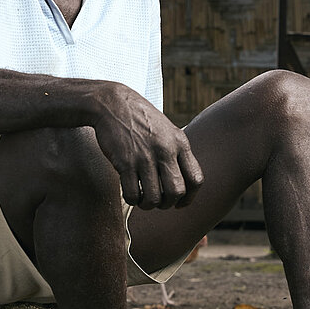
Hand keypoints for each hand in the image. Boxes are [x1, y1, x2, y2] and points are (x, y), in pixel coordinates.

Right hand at [93, 84, 202, 209]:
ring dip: (148, 204)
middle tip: (159, 201)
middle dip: (168, 204)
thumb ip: (178, 152)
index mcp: (180, 143)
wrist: (113, 104)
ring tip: (143, 200)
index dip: (189, 197)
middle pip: (176, 192)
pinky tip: (130, 192)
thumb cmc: (142, 120)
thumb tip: (184, 182)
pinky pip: (132, 194)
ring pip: (154, 198)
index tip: (179, 202)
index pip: (196, 179)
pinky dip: (132, 199)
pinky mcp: (125, 162)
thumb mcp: (167, 131)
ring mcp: (145, 156)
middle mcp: (166, 150)